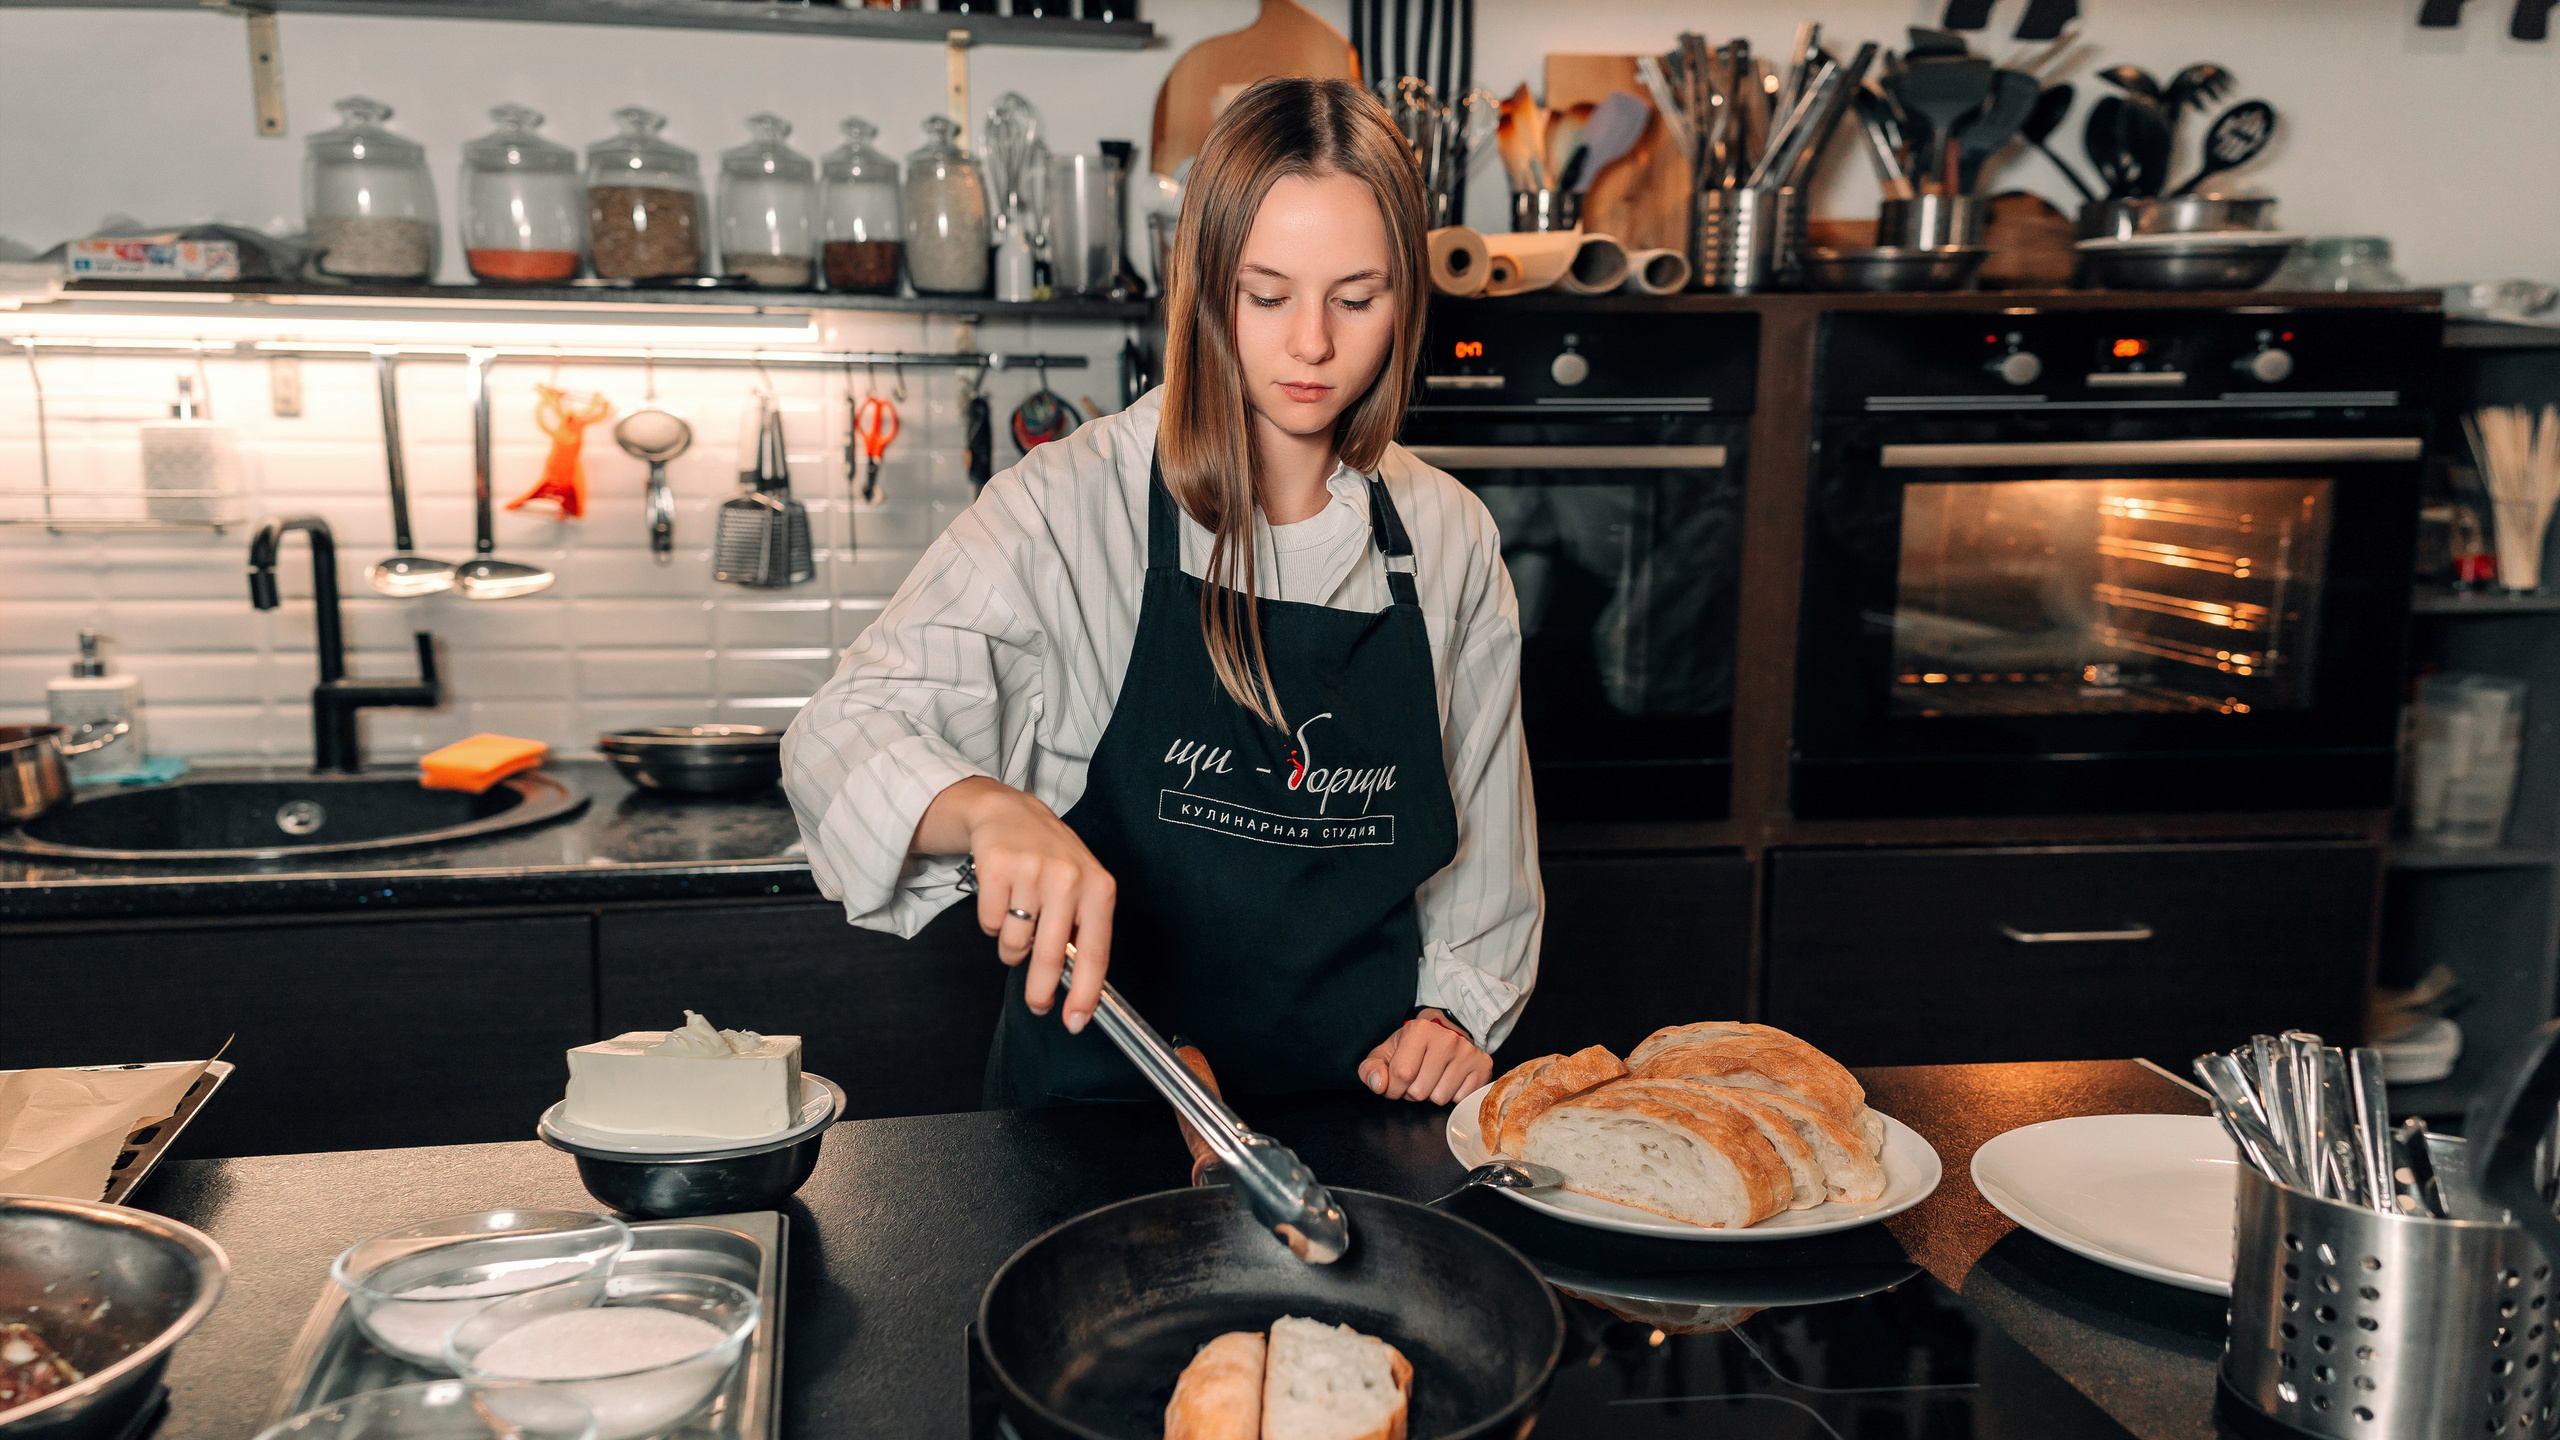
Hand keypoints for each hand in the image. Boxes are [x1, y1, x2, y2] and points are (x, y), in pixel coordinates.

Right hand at [916, 776, 1115, 1033]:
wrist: (1010, 811)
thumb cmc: (1052, 860)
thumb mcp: (1082, 887)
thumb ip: (1082, 932)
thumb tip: (1077, 989)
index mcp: (1099, 887)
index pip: (1095, 951)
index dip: (1085, 992)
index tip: (1075, 1022)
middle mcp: (1068, 878)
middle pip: (1050, 956)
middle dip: (1041, 991)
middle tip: (1037, 1005)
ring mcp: (1030, 871)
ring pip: (1014, 944)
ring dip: (1013, 946)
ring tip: (1019, 917)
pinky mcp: (995, 868)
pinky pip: (990, 924)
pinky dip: (992, 922)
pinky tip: (1002, 897)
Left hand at [1358, 1010, 1491, 1103]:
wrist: (1443, 1036)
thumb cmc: (1410, 1049)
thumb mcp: (1384, 1054)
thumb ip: (1370, 1069)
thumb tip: (1378, 1084)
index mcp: (1419, 1030)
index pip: (1401, 1075)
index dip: (1393, 1088)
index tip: (1396, 1082)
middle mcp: (1447, 1038)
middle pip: (1420, 1091)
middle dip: (1412, 1092)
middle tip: (1416, 1078)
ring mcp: (1468, 1052)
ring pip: (1440, 1098)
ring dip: (1431, 1095)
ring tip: (1432, 1078)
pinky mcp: (1483, 1065)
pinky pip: (1460, 1099)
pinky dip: (1452, 1096)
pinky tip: (1449, 1080)